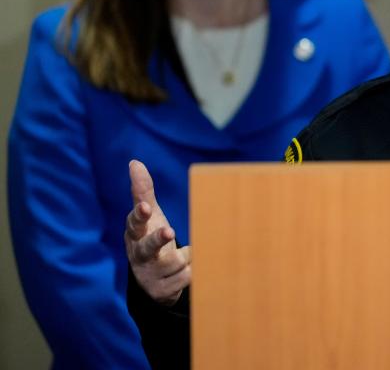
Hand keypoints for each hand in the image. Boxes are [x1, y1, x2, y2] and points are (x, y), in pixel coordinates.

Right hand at [124, 160, 191, 305]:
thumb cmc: (151, 237)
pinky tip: (188, 270)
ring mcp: (149, 274)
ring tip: (183, 256)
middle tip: (169, 231)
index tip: (145, 207)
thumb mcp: (149, 216)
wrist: (154, 281)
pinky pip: (186, 277)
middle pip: (147, 247)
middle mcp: (138, 255)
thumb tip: (134, 162)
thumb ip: (142, 192)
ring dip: (185, 257)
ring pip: (175, 262)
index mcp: (135, 235)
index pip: (134, 224)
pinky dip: (192, 271)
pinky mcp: (161, 291)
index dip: (139, 216)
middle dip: (158, 239)